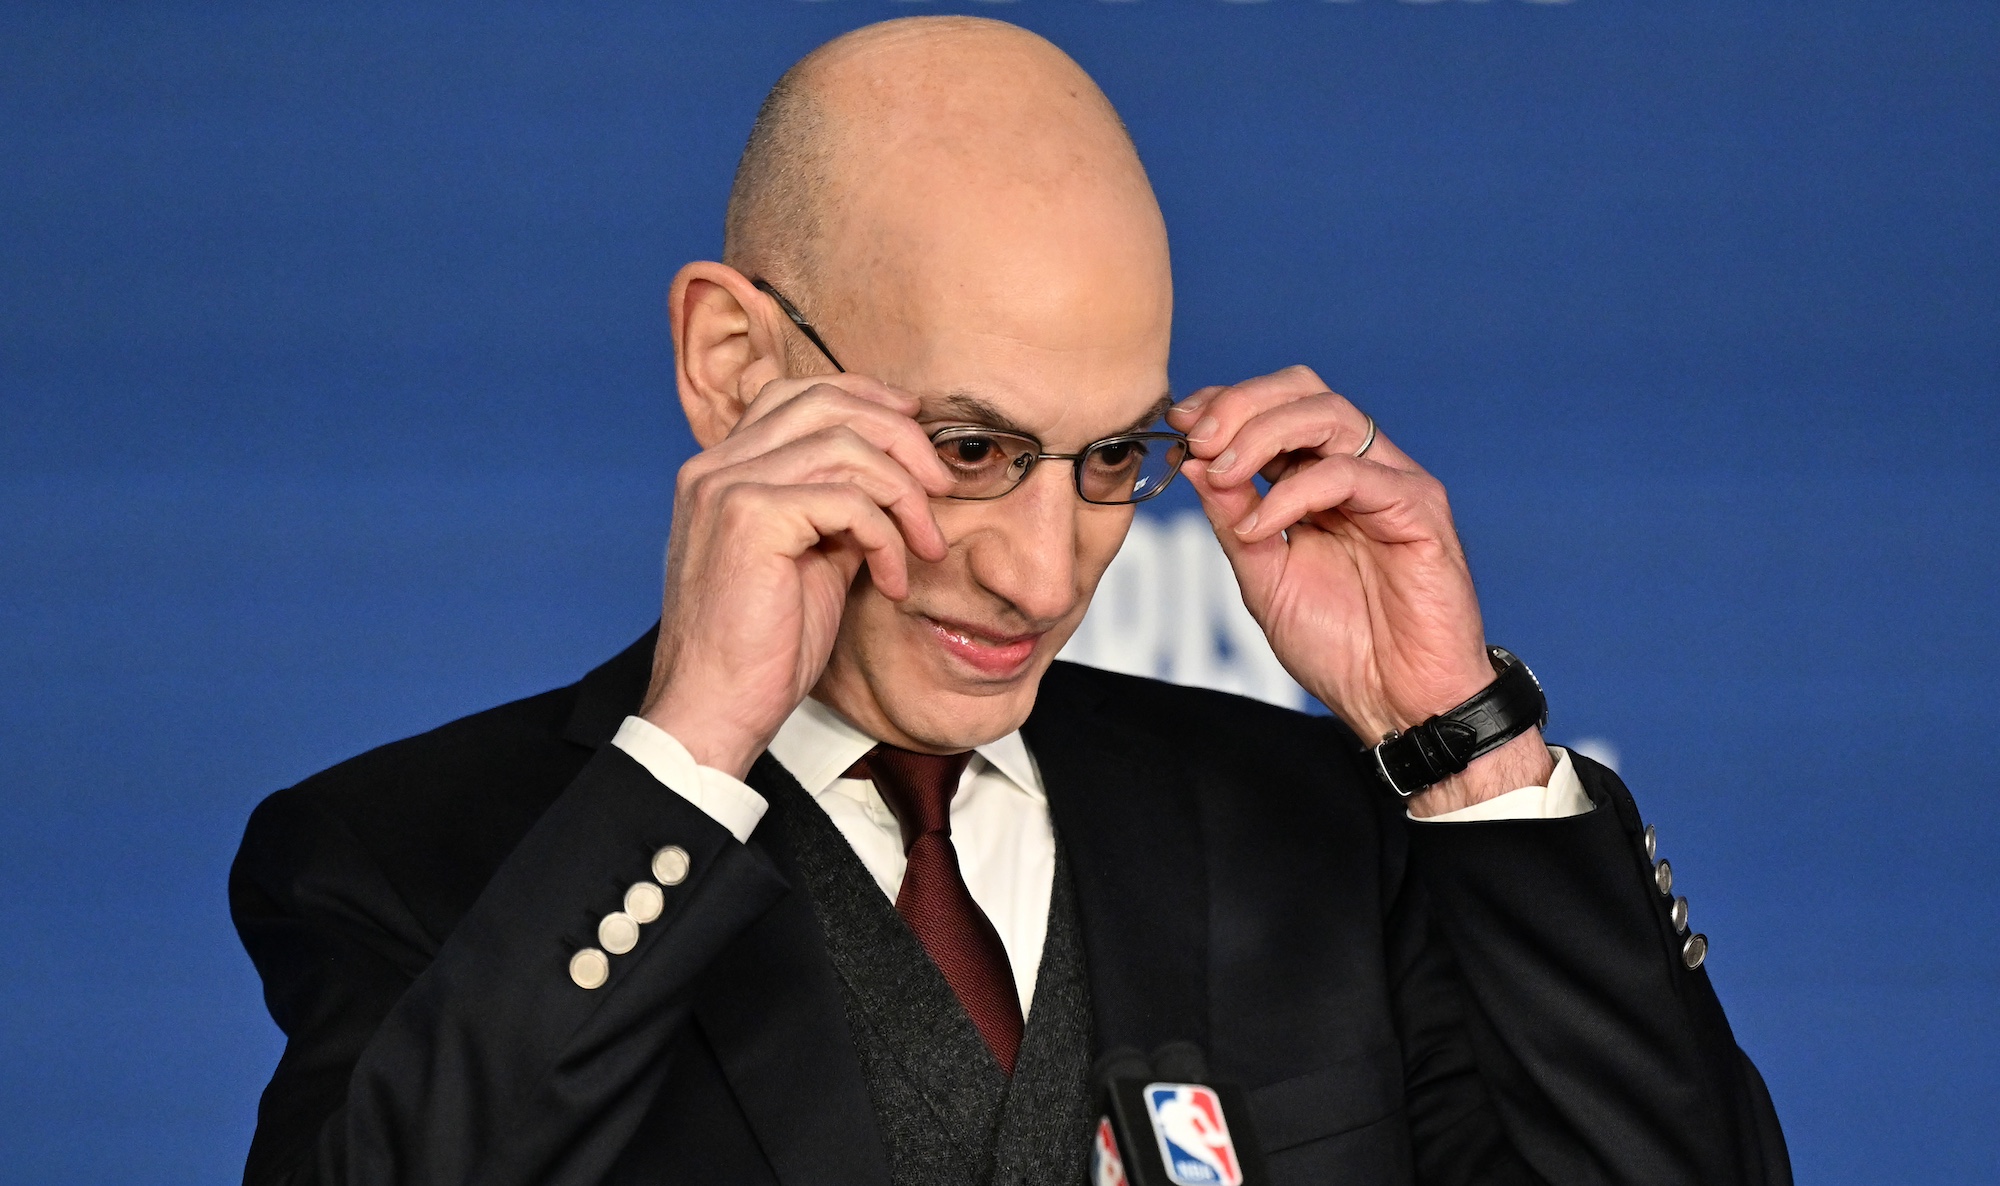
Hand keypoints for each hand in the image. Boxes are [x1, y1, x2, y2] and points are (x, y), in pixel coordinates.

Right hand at [639, 375, 953, 778]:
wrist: (715, 709)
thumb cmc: (762, 648)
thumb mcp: (812, 560)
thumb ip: (840, 509)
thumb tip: (898, 479)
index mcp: (723, 470)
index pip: (798, 394)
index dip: (866, 398)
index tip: (916, 425)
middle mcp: (715, 465)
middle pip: (826, 402)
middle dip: (901, 436)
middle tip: (942, 487)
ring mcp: (727, 486)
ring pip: (845, 446)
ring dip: (905, 496)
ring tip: (925, 546)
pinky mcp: (750, 517)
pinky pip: (848, 499)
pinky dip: (886, 537)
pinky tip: (891, 581)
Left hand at [1169, 366, 1551, 814]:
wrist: (1397, 702)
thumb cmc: (1341, 645)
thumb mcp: (1263, 576)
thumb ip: (1233, 518)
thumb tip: (1194, 463)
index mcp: (1320, 479)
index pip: (1275, 407)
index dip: (1224, 404)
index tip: (1177, 423)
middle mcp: (1359, 468)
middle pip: (1303, 391)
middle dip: (1240, 404)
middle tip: (1196, 437)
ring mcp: (1393, 482)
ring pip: (1330, 414)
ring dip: (1262, 433)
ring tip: (1220, 471)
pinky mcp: (1419, 507)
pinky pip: (1351, 474)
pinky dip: (1294, 493)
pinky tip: (1261, 527)